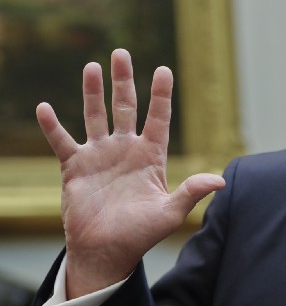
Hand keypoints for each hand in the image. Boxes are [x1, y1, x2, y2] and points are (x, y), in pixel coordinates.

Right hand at [37, 49, 224, 297]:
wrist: (106, 252)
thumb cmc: (141, 234)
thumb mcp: (170, 212)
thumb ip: (192, 192)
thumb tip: (221, 181)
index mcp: (151, 157)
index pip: (158, 118)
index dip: (160, 95)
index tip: (163, 69)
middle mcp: (126, 150)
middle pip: (125, 107)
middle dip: (124, 80)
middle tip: (121, 52)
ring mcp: (100, 156)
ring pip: (95, 116)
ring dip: (92, 92)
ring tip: (91, 66)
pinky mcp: (75, 168)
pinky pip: (62, 141)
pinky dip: (53, 126)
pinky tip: (44, 107)